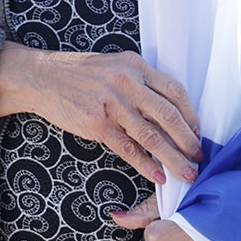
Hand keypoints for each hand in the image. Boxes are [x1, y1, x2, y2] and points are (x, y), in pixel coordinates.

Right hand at [0, 45, 201, 185]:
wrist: (42, 77)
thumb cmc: (79, 73)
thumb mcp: (114, 66)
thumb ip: (139, 81)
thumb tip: (168, 110)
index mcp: (134, 65)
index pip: (175, 90)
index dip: (191, 115)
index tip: (198, 132)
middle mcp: (126, 82)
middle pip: (168, 116)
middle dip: (188, 141)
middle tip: (198, 158)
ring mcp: (111, 104)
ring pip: (152, 136)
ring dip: (173, 159)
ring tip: (186, 174)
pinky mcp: (97, 124)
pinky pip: (128, 149)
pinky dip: (146, 165)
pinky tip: (157, 176)